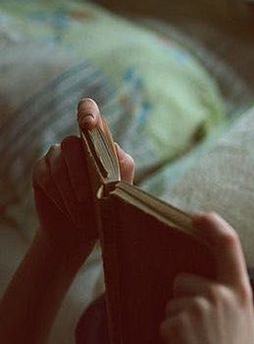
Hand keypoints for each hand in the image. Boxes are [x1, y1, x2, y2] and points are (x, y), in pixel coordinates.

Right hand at [31, 98, 134, 258]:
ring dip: (69, 188)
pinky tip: (67, 207)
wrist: (81, 231)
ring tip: (79, 210)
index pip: (90, 113)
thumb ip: (122, 166)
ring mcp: (56, 155)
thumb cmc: (105, 206)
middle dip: (80, 174)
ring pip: (59, 162)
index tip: (87, 124)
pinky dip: (58, 194)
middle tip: (87, 199)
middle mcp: (77, 144)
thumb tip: (115, 148)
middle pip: (73, 144)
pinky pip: (45, 175)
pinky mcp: (40, 169)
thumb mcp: (121, 187)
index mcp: (99, 142)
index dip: (87, 112)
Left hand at [160, 213, 253, 343]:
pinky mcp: (177, 323)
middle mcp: (222, 294)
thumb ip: (229, 299)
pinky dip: (168, 337)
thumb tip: (202, 283)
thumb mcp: (243, 324)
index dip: (213, 225)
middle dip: (183, 298)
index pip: (229, 244)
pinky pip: (163, 321)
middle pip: (184, 279)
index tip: (199, 216)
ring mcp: (199, 307)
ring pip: (171, 301)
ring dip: (176, 320)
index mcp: (242, 292)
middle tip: (198, 332)